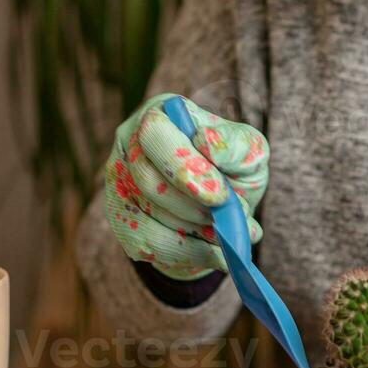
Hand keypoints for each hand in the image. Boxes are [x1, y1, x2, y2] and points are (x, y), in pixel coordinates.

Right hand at [103, 94, 268, 279]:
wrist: (220, 207)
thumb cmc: (233, 170)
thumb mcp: (248, 152)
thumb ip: (236, 145)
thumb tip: (208, 143)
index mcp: (160, 113)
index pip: (155, 133)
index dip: (184, 167)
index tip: (219, 196)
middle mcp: (128, 144)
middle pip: (145, 179)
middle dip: (191, 207)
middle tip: (225, 220)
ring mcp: (118, 182)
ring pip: (145, 215)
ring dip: (192, 231)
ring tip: (226, 236)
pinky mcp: (119, 218)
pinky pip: (145, 243)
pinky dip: (184, 253)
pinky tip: (214, 254)